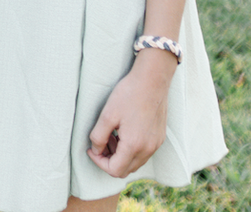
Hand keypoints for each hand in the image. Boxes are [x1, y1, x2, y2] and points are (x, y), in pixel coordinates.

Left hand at [86, 53, 174, 177]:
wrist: (152, 81)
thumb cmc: (129, 94)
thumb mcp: (107, 115)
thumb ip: (98, 136)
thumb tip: (96, 149)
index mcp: (134, 145)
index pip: (115, 170)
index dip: (99, 162)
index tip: (91, 149)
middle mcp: (148, 149)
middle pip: (126, 169)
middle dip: (109, 160)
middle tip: (100, 142)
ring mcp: (156, 144)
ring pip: (135, 162)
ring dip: (120, 155)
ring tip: (111, 135)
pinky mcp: (159, 138)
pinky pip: (143, 153)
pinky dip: (131, 149)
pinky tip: (123, 131)